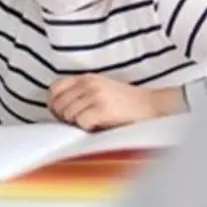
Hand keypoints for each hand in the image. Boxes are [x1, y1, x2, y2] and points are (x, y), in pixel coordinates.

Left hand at [48, 75, 180, 131]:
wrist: (151, 106)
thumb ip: (80, 94)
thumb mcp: (100, 90)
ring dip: (76, 124)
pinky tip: (98, 126)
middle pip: (58, 104)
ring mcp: (95, 95)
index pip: (55, 88)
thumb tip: (58, 110)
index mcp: (87, 78)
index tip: (61, 114)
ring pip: (68, 114)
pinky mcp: (102, 109)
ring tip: (91, 124)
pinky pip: (81, 122)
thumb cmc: (126, 104)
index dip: (54, 103)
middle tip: (77, 122)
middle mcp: (89, 84)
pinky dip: (87, 128)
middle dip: (64, 117)